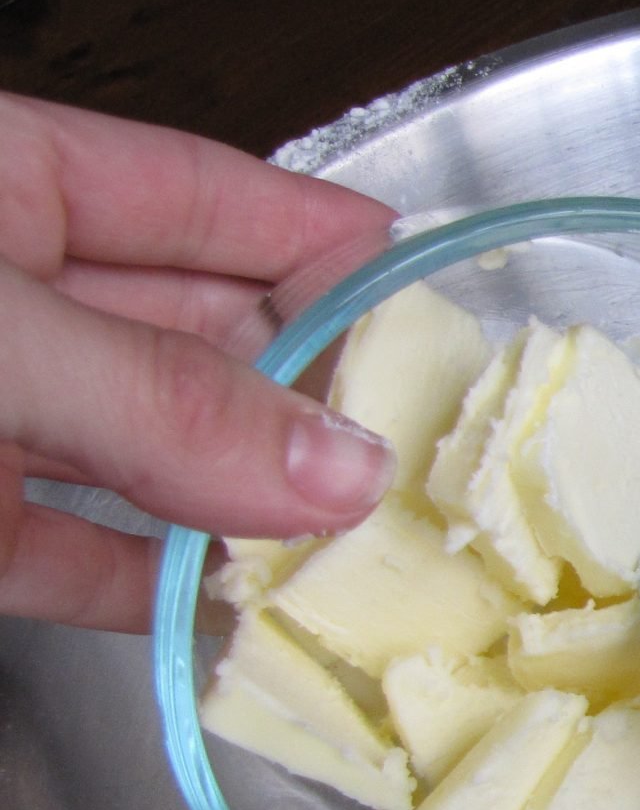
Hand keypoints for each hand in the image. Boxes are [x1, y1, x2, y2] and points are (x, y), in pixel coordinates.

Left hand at [0, 93, 396, 632]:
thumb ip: (159, 400)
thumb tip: (346, 470)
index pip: (194, 193)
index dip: (316, 235)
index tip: (427, 291)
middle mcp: (6, 301)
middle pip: (195, 333)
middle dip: (309, 393)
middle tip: (420, 453)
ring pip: (153, 456)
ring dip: (255, 507)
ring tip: (371, 544)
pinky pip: (87, 561)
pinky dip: (163, 596)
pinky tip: (249, 616)